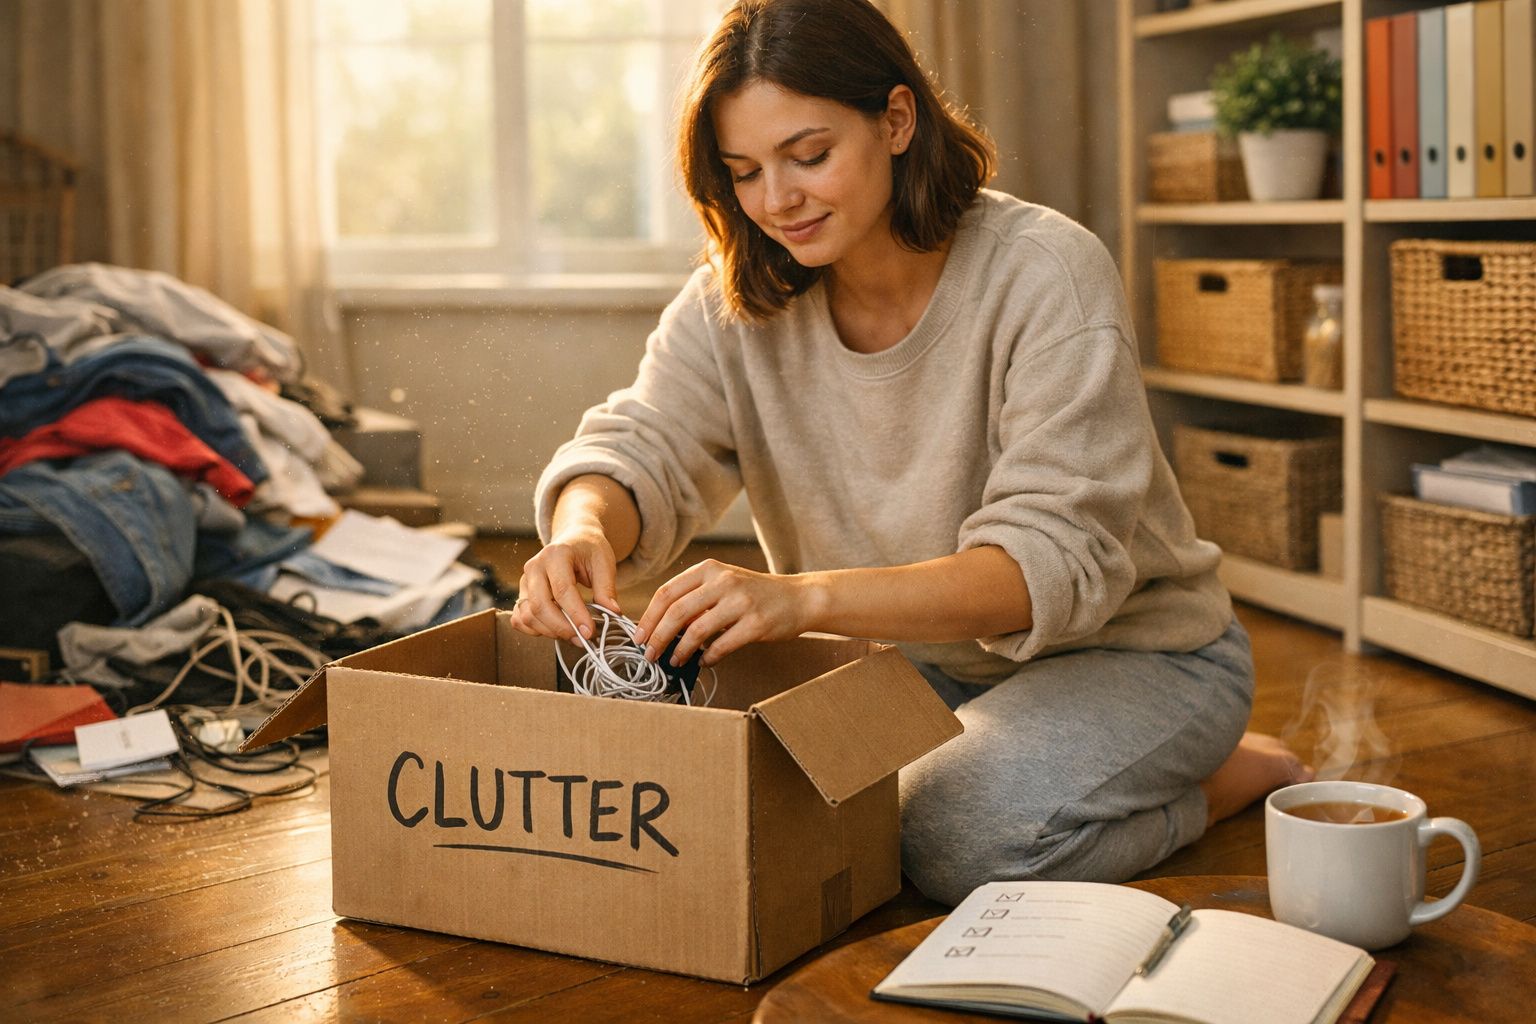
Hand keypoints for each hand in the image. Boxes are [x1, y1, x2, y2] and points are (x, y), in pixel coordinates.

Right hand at [511, 525, 619, 640]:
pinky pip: (519, 618)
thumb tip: (612, 612)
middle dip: (561, 628)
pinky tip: (554, 630)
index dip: (575, 614)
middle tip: (582, 638)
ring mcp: (525, 580)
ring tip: (572, 634)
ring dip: (549, 631)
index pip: (562, 590)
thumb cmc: (589, 549)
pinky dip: (534, 630)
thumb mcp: (604, 562)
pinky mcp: (522, 593)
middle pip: (540, 605)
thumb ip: (607, 588)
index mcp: (556, 554)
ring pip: (528, 615)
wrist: (574, 538)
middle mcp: (535, 566)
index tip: (589, 632)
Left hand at [632, 559, 821, 667]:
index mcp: (709, 570)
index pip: (667, 592)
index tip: (639, 637)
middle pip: (676, 612)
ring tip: (674, 662)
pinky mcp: (756, 624)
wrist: (798, 598)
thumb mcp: (723, 585)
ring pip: (696, 631)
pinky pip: (721, 646)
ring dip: (680, 651)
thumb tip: (659, 627)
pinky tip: (704, 662)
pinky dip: (707, 658)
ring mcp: (741, 602)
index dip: (648, 617)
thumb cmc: (754, 594)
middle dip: (658, 637)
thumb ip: (694, 599)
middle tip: (649, 655)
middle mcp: (723, 582)